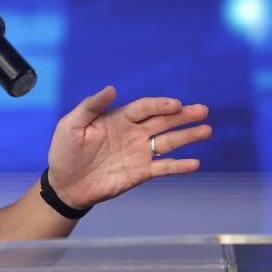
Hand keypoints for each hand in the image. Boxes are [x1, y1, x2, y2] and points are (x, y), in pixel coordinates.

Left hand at [46, 85, 210, 208]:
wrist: (64, 184)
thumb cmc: (65, 151)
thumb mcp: (72, 124)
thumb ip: (91, 106)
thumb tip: (112, 88)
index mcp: (118, 118)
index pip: (145, 108)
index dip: (160, 104)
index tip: (176, 104)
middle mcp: (133, 133)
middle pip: (162, 121)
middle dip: (183, 116)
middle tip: (203, 110)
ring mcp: (138, 153)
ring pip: (168, 142)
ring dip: (187, 136)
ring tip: (206, 130)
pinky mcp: (140, 173)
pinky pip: (163, 168)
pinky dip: (179, 166)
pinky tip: (194, 163)